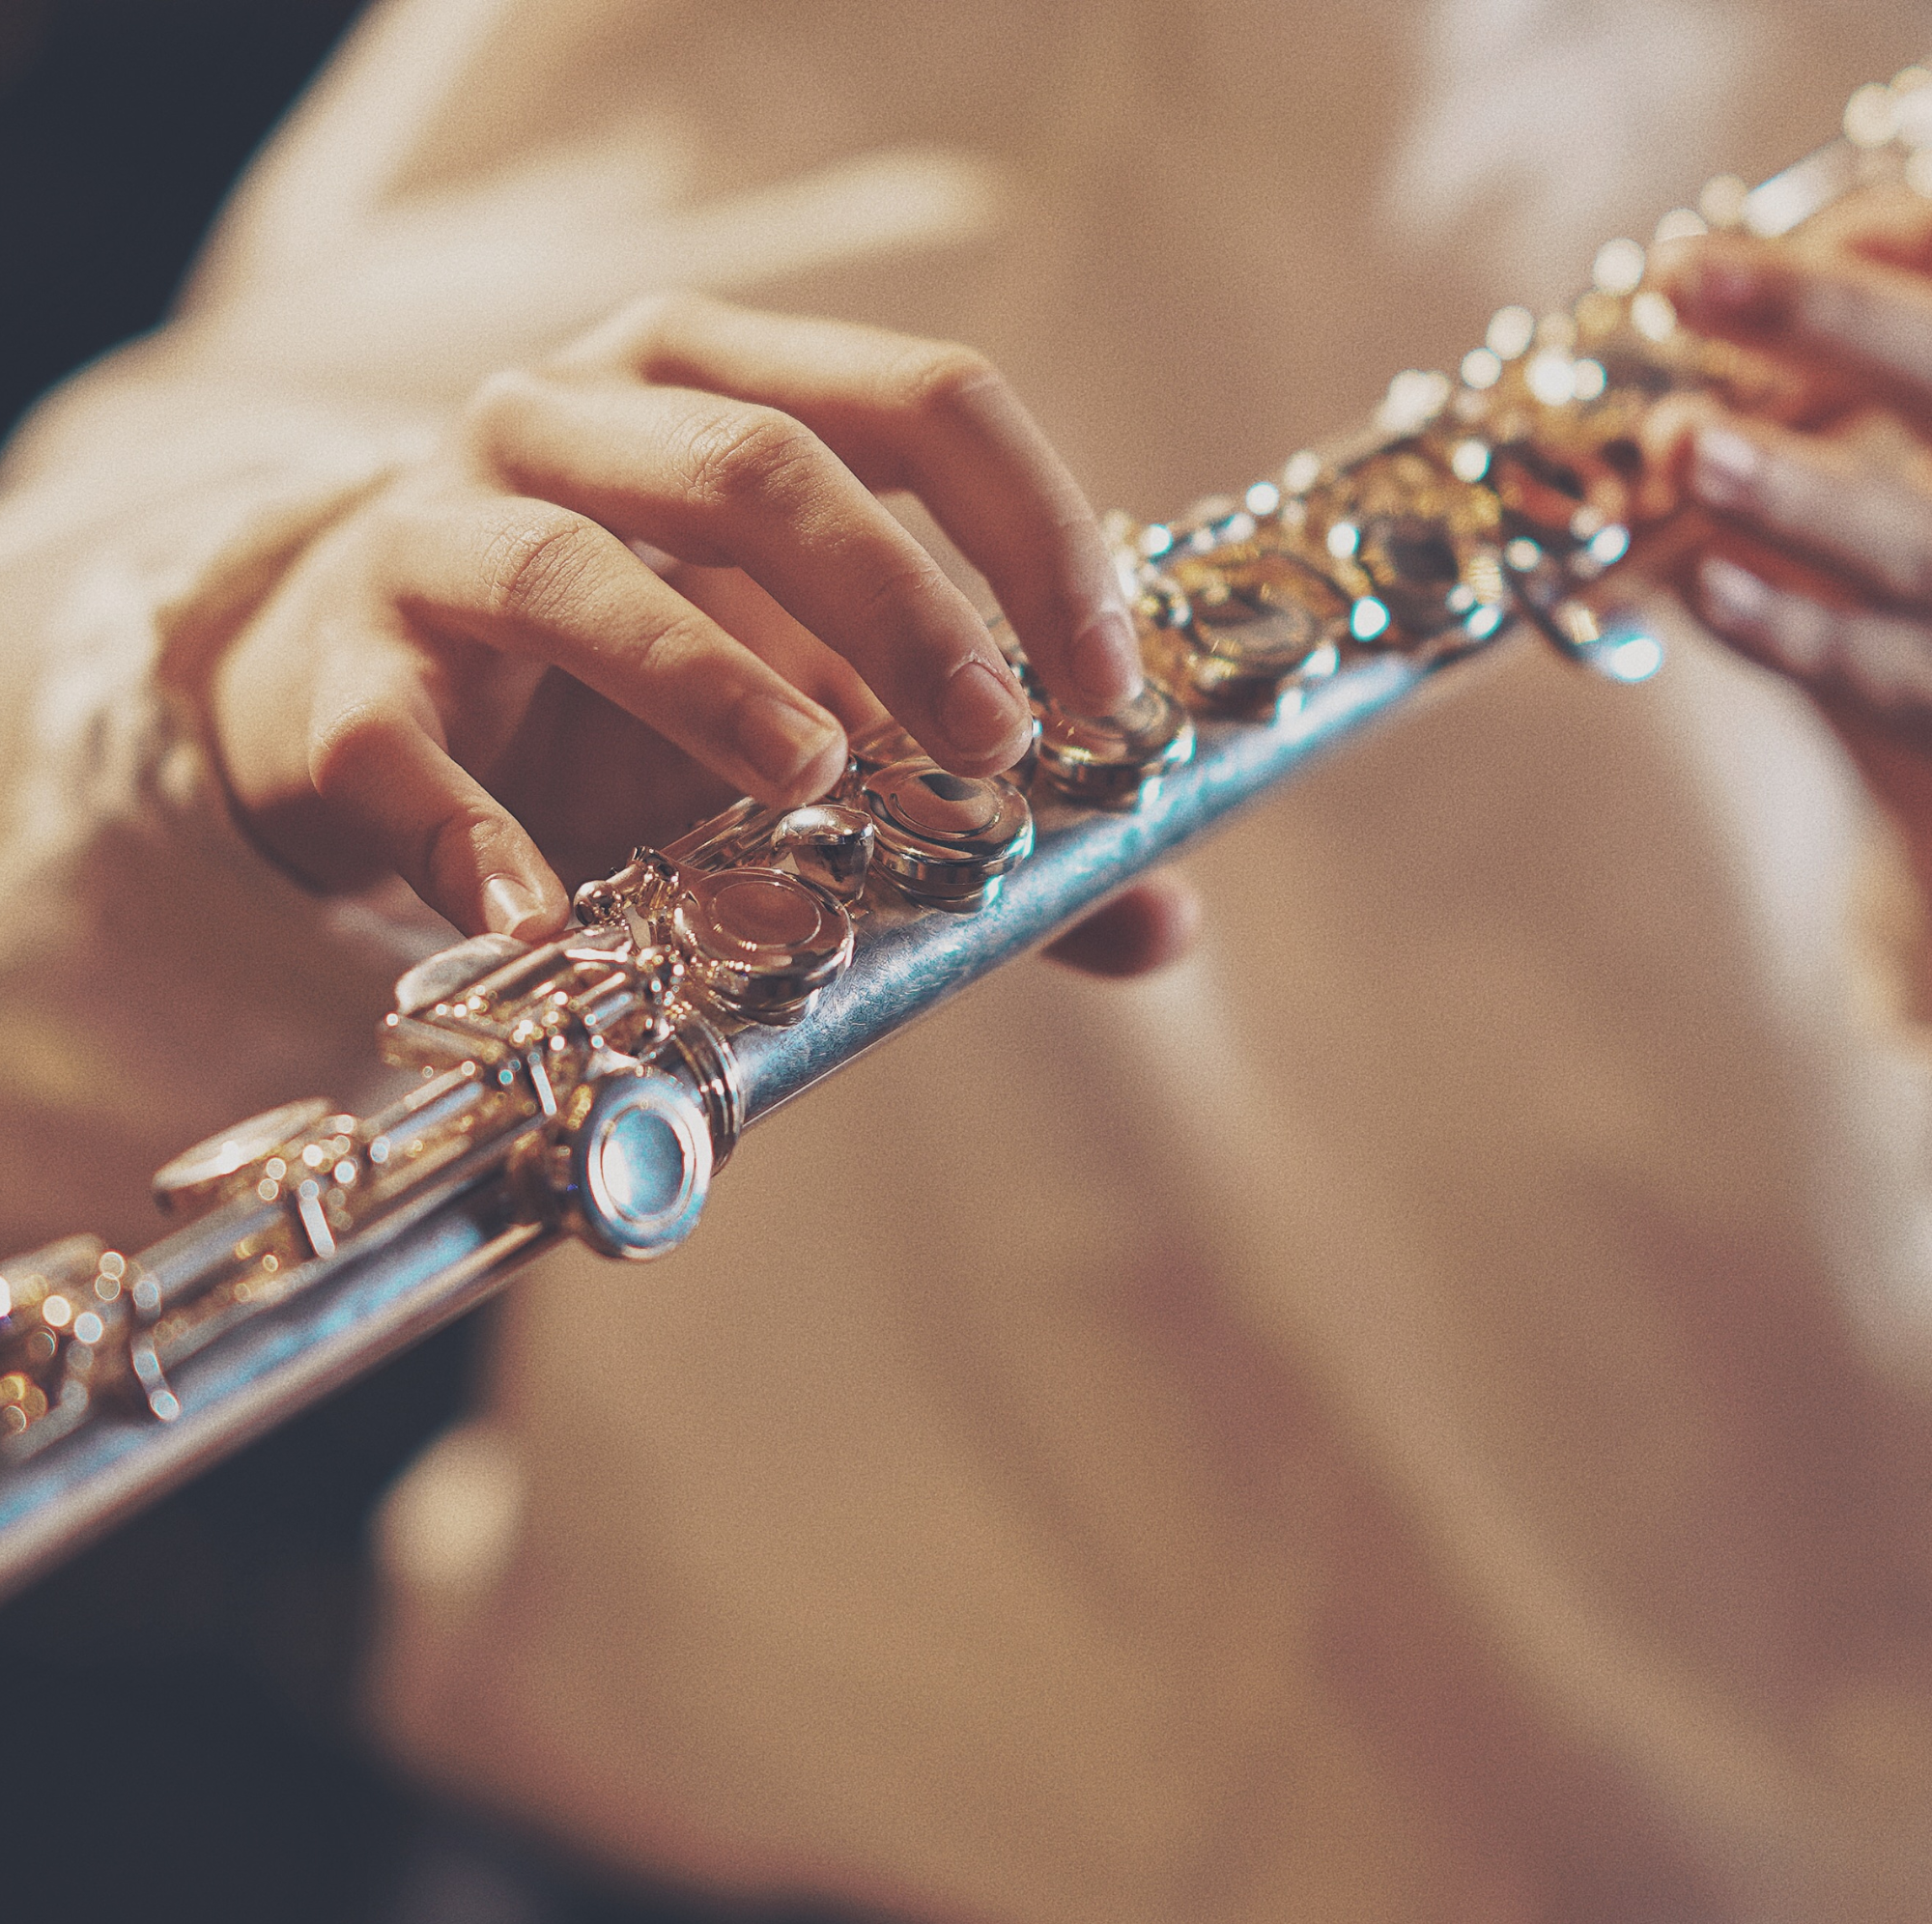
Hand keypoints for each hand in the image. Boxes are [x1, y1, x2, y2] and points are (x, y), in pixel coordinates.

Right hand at [211, 294, 1196, 975]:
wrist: (363, 691)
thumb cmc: (620, 688)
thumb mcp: (804, 706)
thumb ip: (969, 801)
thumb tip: (1157, 920)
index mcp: (721, 391)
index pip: (918, 399)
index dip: (1034, 531)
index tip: (1109, 685)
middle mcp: (574, 421)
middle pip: (753, 463)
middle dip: (899, 601)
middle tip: (995, 739)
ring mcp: (437, 535)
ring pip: (570, 569)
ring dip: (708, 679)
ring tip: (810, 781)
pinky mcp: (342, 680)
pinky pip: (397, 750)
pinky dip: (469, 833)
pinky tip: (539, 916)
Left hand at [1643, 188, 1931, 889]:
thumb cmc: (1915, 556)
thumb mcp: (1903, 438)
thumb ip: (1871, 340)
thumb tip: (1796, 250)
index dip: (1874, 246)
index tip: (1706, 249)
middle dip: (1825, 320)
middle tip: (1682, 276)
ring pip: (1906, 544)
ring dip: (1792, 490)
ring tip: (1686, 443)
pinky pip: (1864, 669)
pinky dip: (1785, 627)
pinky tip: (1702, 586)